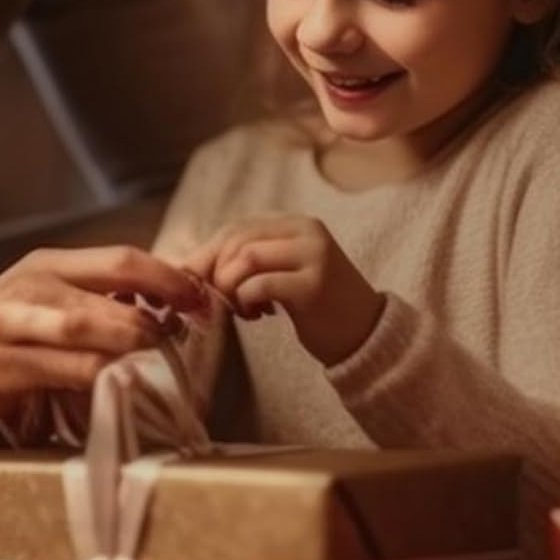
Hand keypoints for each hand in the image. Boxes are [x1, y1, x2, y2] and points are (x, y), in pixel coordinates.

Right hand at [0, 245, 207, 455]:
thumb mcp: (35, 313)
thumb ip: (89, 310)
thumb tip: (162, 316)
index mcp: (47, 268)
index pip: (125, 259)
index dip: (172, 278)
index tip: (207, 302)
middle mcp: (31, 288)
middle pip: (117, 286)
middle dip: (165, 315)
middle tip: (197, 343)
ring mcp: (11, 324)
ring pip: (92, 327)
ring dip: (136, 348)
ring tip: (167, 369)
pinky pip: (60, 372)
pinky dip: (98, 383)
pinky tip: (120, 396)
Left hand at [184, 215, 382, 366]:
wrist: (367, 335)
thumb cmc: (318, 306)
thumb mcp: (285, 271)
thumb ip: (250, 261)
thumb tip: (192, 265)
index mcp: (296, 224)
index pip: (237, 228)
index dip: (208, 253)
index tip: (194, 280)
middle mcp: (306, 232)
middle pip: (237, 239)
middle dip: (214, 270)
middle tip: (213, 299)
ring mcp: (313, 256)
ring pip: (246, 257)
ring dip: (229, 286)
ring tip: (240, 308)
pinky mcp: (313, 285)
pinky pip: (260, 284)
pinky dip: (245, 299)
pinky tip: (256, 315)